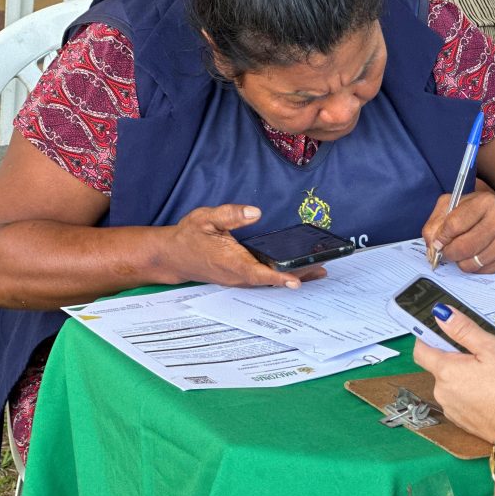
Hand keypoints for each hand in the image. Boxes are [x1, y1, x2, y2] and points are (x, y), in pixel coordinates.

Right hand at [163, 204, 325, 288]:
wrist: (173, 256)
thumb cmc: (190, 236)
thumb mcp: (206, 217)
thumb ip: (230, 214)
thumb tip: (255, 212)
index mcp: (229, 261)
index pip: (257, 272)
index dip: (277, 277)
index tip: (295, 279)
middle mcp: (236, 275)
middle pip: (270, 280)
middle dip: (296, 275)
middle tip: (321, 268)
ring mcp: (238, 279)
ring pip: (269, 282)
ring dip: (292, 276)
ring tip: (318, 270)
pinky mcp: (240, 278)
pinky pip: (263, 281)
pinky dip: (281, 277)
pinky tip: (298, 271)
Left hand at [413, 307, 494, 441]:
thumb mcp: (491, 347)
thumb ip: (463, 329)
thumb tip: (441, 313)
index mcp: (445, 370)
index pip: (421, 350)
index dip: (427, 337)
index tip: (440, 331)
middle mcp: (442, 391)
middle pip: (439, 367)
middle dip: (455, 358)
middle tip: (482, 355)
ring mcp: (452, 409)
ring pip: (451, 384)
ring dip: (464, 377)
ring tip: (490, 376)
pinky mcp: (463, 422)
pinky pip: (461, 401)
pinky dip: (471, 394)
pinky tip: (490, 393)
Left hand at [422, 192, 494, 273]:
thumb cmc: (480, 211)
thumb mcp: (457, 204)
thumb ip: (437, 221)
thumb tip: (432, 244)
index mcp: (486, 202)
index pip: (454, 225)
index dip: (440, 237)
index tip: (437, 241)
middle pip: (462, 247)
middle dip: (448, 253)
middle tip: (446, 250)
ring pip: (470, 263)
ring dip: (460, 261)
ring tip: (463, 251)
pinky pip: (480, 271)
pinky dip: (472, 266)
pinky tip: (476, 254)